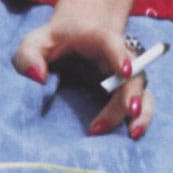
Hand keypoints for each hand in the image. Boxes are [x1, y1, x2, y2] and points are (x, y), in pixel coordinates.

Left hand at [14, 13, 154, 139]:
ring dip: (141, 110)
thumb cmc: (52, 43)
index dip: (119, 55)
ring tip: (132, 132)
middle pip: (132, 71)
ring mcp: (124, 75)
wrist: (73, 39)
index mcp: (95, 37)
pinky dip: (142, 119)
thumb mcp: (35, 42)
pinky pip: (143, 104)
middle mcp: (117, 55)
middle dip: (132, 93)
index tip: (124, 72)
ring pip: (142, 90)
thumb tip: (37, 78)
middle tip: (128, 112)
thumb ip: (29, 55)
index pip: (111, 42)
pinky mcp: (126, 92)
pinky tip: (132, 134)